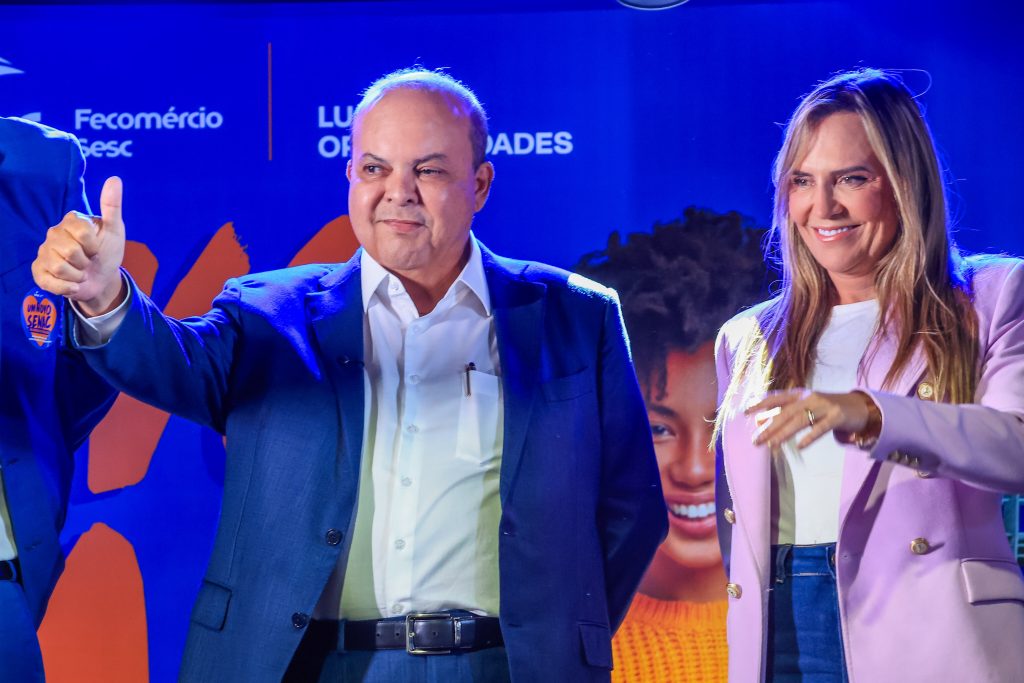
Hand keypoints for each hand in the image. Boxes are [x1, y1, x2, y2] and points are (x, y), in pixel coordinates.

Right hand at [32, 176, 126, 315]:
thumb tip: (114, 179)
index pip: (82, 233)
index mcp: (70, 221)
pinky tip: (72, 284)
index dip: (94, 245)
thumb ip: (112, 206)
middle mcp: (53, 234)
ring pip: (61, 268)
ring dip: (78, 275)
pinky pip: (51, 282)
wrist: (103, 279)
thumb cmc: (108, 252)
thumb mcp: (115, 230)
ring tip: (80, 271)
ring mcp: (44, 253)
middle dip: (86, 262)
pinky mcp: (39, 272)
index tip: (96, 247)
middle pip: (71, 252)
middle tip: (88, 261)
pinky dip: (68, 288)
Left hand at [745, 389, 876, 449]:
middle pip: (785, 412)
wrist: (858, 407)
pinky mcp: (837, 416)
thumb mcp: (805, 407)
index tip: (745, 413)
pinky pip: (821, 427)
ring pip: (800, 420)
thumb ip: (786, 412)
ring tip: (771, 445)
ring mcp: (824, 406)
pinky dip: (810, 436)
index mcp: (799, 394)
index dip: (760, 404)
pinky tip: (801, 446)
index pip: (776, 398)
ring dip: (784, 433)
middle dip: (768, 426)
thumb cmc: (826, 409)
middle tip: (756, 440)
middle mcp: (809, 397)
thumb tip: (761, 422)